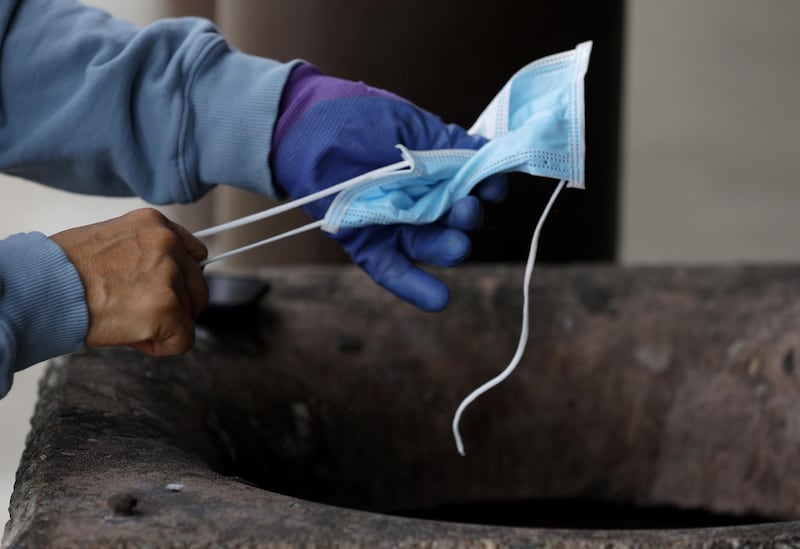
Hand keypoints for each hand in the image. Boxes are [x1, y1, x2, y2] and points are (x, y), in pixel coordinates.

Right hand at [51, 208, 207, 355]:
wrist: (42, 288)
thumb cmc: (63, 271)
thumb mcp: (112, 243)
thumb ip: (145, 254)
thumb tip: (166, 277)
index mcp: (155, 224)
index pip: (194, 254)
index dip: (179, 280)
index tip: (161, 292)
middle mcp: (168, 243)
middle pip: (198, 285)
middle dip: (176, 306)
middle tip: (140, 314)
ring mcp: (170, 274)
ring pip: (190, 314)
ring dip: (163, 325)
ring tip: (125, 320)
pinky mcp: (167, 307)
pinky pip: (183, 341)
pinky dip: (161, 347)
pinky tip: (132, 337)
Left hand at [271, 64, 505, 311]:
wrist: (299, 127)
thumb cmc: (353, 117)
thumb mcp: (408, 125)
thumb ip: (448, 144)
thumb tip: (488, 154)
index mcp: (435, 169)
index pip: (472, 185)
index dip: (486, 188)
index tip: (491, 187)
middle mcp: (420, 199)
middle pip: (455, 220)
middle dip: (466, 217)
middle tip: (465, 209)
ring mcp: (395, 223)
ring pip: (430, 245)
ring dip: (448, 248)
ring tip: (457, 245)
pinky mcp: (368, 244)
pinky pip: (394, 270)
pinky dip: (415, 286)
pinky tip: (440, 299)